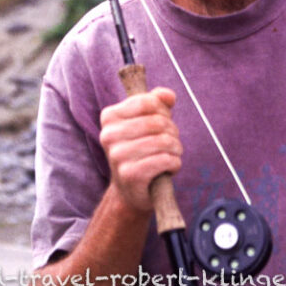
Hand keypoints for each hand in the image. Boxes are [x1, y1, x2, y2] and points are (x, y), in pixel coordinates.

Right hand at [99, 87, 181, 212]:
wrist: (131, 190)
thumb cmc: (142, 150)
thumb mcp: (147, 122)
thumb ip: (158, 103)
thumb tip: (168, 95)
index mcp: (109, 117)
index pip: (148, 102)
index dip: (164, 112)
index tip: (163, 123)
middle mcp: (108, 135)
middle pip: (158, 122)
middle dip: (173, 132)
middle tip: (171, 143)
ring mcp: (117, 156)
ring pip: (164, 141)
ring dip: (176, 148)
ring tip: (172, 155)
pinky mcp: (130, 175)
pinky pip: (165, 160)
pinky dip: (175, 163)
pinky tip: (169, 168)